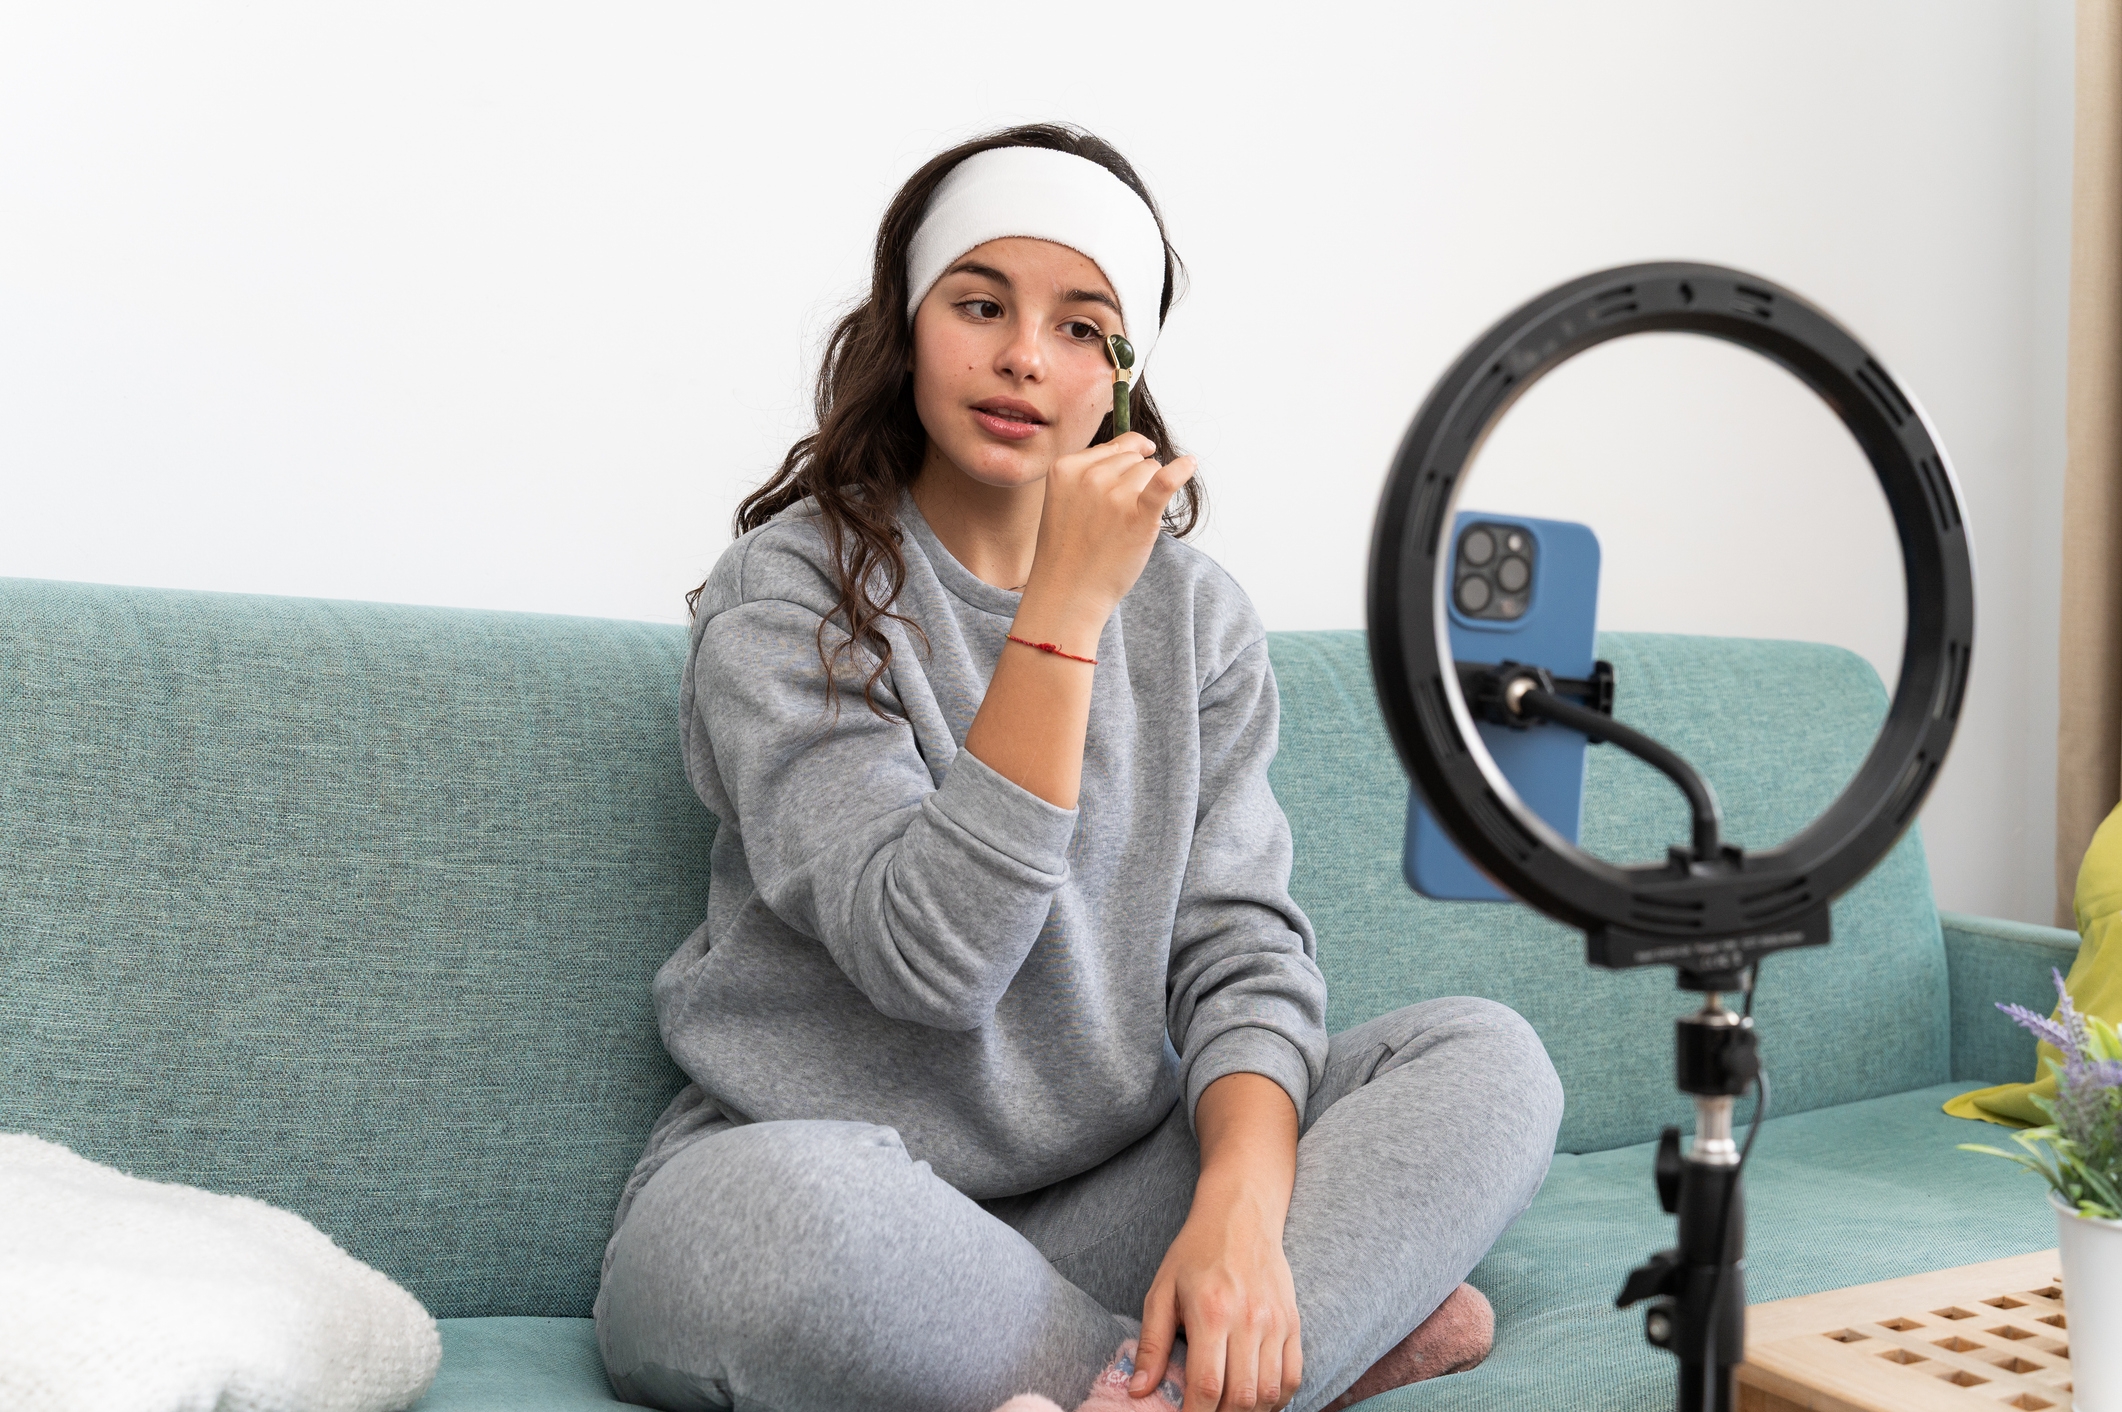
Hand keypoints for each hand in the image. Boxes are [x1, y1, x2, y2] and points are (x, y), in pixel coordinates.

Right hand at [1014, 433, 1195, 646]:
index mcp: (1066, 467)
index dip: (1125, 463)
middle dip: (1133, 481)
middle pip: (1134, 458)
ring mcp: (1113, 494)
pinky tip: (1190, 464)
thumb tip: (1141, 447)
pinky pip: (1166, 481)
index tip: (1128, 477)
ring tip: (1125, 526)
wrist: (1068, 593)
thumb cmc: (1070, 551)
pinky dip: (1182, 471)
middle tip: (1115, 518)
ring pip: (1150, 470)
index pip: (1113, 447)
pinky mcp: (1138, 515)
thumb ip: (1092, 471)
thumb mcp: (1066, 500)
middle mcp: (1089, 475)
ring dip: (1147, 493)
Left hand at [1131, 1074, 1302, 1411]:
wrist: (1242, 1214)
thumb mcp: (1161, 1291)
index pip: (1207, 1386)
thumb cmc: (1195, 1252)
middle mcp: (1248, 1320)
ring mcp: (1276, 1323)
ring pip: (1270, 1393)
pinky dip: (1276, 1399)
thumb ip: (1152, 1344)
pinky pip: (1292, 1377)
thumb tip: (1138, 1390)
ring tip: (1226, 1410)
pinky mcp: (1293, 1323)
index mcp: (1211, 1312)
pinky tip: (1255, 1401)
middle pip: (1242, 1398)